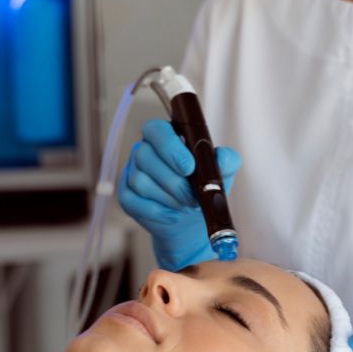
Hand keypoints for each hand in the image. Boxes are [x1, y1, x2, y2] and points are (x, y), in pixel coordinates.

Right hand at [117, 119, 240, 270]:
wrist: (192, 221)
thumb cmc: (204, 188)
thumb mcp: (222, 173)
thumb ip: (226, 160)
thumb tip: (221, 158)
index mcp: (166, 136)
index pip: (155, 130)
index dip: (169, 147)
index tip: (189, 167)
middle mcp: (144, 150)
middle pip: (145, 157)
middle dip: (173, 181)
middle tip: (192, 197)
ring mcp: (132, 173)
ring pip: (140, 181)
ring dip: (167, 198)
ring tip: (186, 206)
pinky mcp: (126, 196)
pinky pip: (132, 201)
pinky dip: (156, 211)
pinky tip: (173, 216)